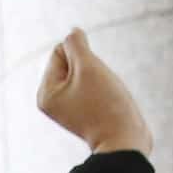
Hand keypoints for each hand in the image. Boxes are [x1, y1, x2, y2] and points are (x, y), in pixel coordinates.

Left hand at [35, 26, 149, 158]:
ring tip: (105, 98)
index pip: (60, 50)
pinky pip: (94, 85)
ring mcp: (69, 107)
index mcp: (46, 92)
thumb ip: (76, 43)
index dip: (82, 57)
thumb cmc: (106, 104)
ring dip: (100, 77)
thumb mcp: (88, 66)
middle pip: (72, 61)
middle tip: (99, 91)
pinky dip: (105, 88)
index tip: (91, 80)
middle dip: (90, 68)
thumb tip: (73, 32)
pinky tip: (108, 104)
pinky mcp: (85, 110)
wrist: (126, 141)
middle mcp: (53, 100)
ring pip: (86, 72)